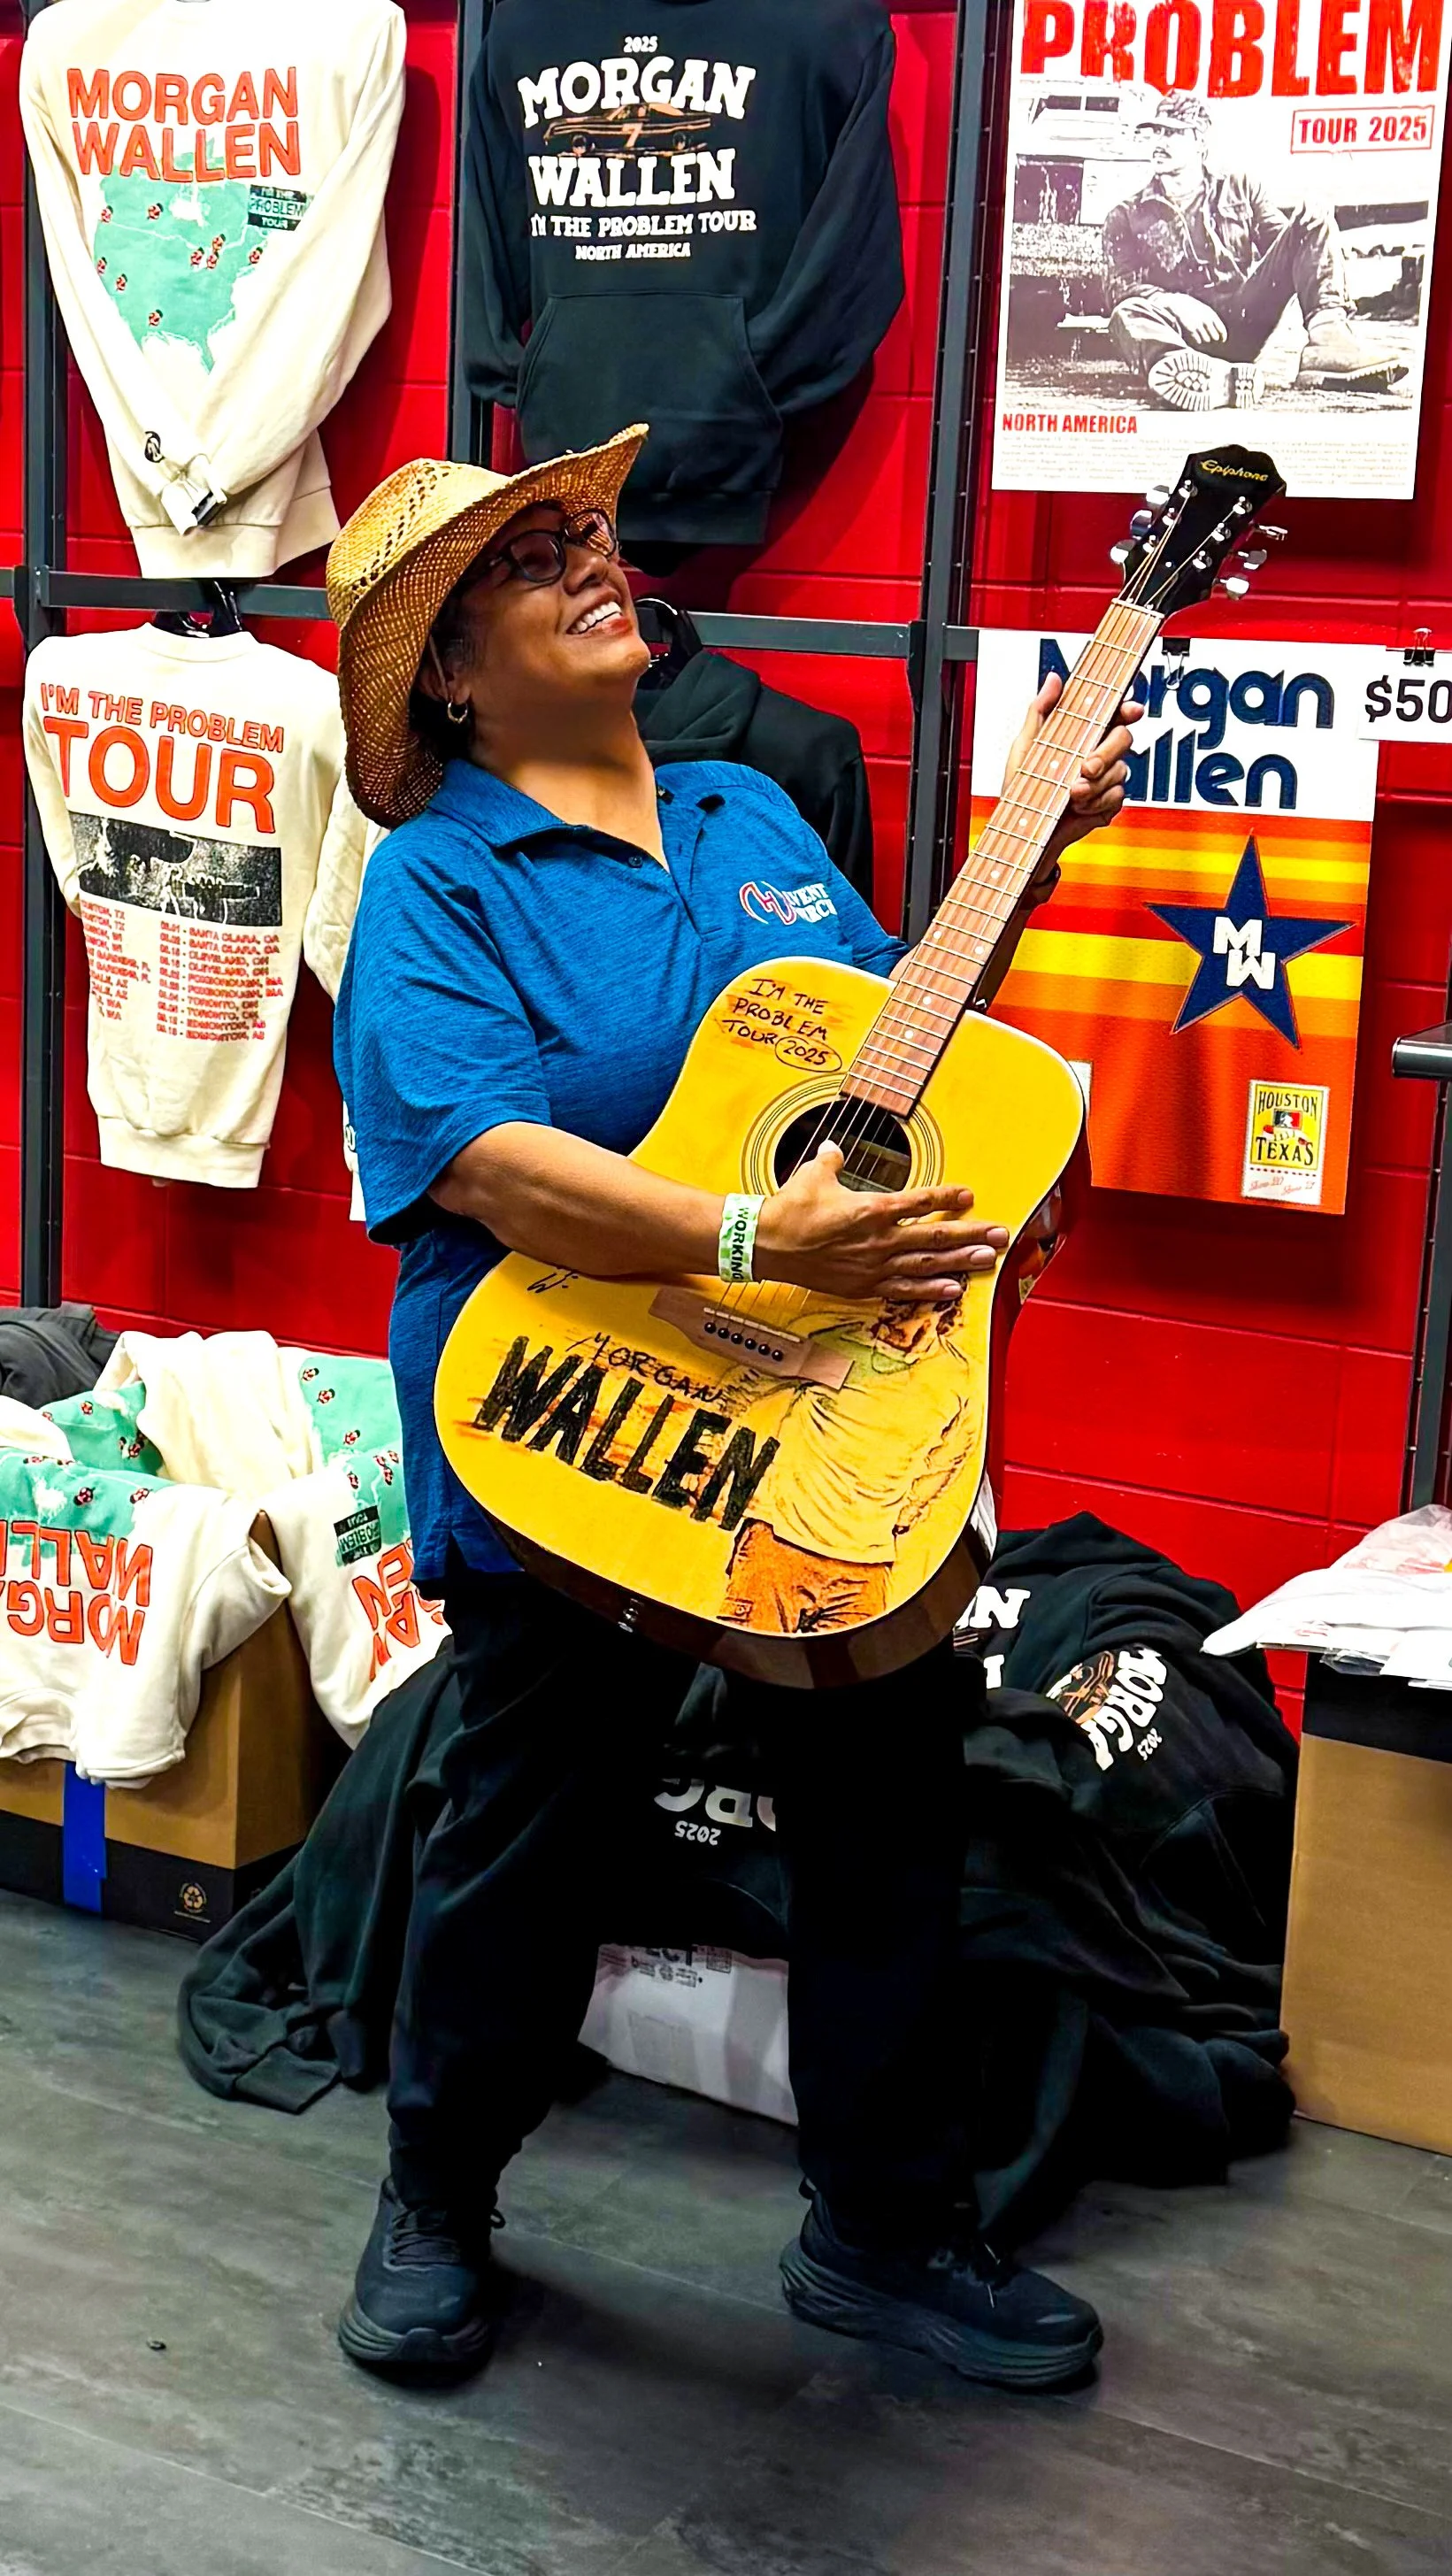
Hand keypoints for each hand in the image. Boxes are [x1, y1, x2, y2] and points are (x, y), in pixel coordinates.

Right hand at [753, 1146, 1008, 1303]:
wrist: (766, 1245)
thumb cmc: (789, 1210)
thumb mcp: (814, 1174)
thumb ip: (832, 1160)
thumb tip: (834, 1149)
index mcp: (871, 1209)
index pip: (919, 1200)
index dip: (947, 1196)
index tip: (970, 1194)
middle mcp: (879, 1239)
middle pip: (936, 1235)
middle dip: (972, 1234)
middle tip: (1001, 1234)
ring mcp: (874, 1265)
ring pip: (927, 1263)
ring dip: (961, 1261)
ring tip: (988, 1260)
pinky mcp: (864, 1286)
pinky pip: (904, 1289)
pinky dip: (930, 1290)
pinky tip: (953, 1290)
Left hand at [1004, 674, 1143, 865]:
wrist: (1025, 828)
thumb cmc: (1023, 787)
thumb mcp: (1026, 744)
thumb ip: (1040, 710)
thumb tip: (1054, 681)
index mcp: (1083, 734)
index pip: (1113, 713)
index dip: (1127, 708)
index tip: (1130, 709)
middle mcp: (1098, 753)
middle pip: (1123, 739)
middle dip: (1105, 753)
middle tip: (1086, 767)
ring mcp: (1105, 778)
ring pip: (1119, 771)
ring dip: (1094, 785)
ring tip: (1071, 793)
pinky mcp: (1108, 802)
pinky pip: (1116, 797)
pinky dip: (1095, 803)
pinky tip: (1078, 806)